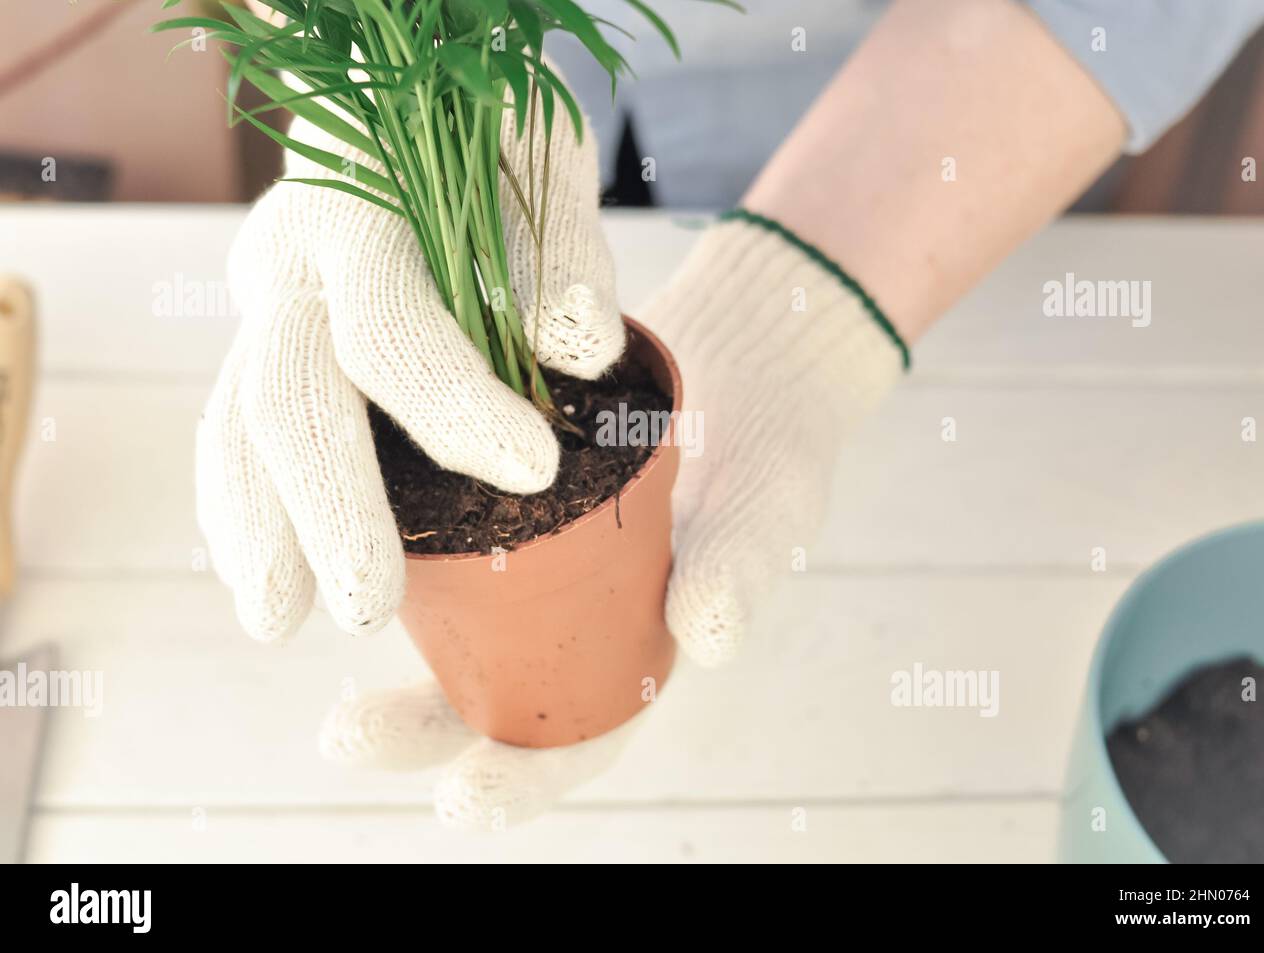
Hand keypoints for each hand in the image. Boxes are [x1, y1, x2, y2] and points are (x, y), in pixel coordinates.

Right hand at [198, 94, 622, 641]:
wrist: (404, 110)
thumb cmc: (485, 142)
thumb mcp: (540, 161)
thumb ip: (560, 250)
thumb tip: (578, 350)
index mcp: (358, 216)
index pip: (392, 327)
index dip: (454, 405)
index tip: (532, 470)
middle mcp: (289, 267)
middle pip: (289, 395)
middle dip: (328, 505)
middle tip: (366, 604)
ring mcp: (264, 312)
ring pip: (235, 427)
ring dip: (258, 530)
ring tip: (278, 622)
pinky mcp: (264, 352)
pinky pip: (233, 438)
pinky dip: (246, 512)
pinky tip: (268, 581)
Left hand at [318, 213, 905, 829]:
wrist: (750, 356)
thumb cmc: (772, 455)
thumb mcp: (766, 512)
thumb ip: (739, 571)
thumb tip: (706, 637)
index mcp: (634, 655)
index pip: (574, 741)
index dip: (520, 783)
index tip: (460, 801)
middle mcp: (571, 617)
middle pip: (485, 695)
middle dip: (415, 728)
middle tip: (347, 735)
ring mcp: (532, 555)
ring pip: (446, 615)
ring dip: (383, 633)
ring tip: (313, 627)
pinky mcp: (501, 486)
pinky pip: (441, 526)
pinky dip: (395, 538)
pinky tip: (338, 525)